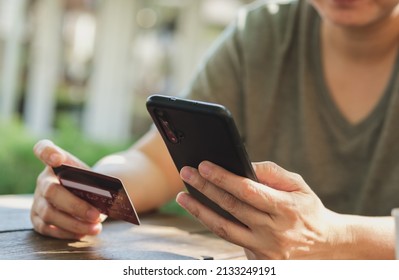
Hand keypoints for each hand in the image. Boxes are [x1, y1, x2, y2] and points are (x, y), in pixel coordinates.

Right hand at [31, 139, 102, 239]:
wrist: (90, 194)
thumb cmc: (93, 183)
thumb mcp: (96, 177)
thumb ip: (96, 183)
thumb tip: (101, 200)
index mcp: (56, 162)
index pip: (43, 148)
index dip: (47, 153)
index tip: (58, 159)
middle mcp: (43, 179)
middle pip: (52, 190)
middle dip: (75, 205)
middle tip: (96, 215)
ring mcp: (38, 199)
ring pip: (49, 213)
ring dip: (74, 224)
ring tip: (96, 228)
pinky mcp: (37, 218)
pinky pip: (47, 228)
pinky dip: (66, 233)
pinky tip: (83, 234)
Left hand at [176, 161, 344, 258]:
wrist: (325, 246)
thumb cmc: (308, 210)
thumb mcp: (299, 186)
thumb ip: (272, 173)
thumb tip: (244, 165)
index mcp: (286, 208)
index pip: (247, 190)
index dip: (223, 177)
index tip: (204, 165)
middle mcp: (274, 231)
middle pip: (231, 207)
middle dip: (205, 188)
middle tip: (186, 173)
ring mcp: (265, 249)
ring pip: (224, 228)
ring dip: (200, 211)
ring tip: (183, 197)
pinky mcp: (259, 260)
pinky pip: (230, 240)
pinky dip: (214, 224)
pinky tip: (201, 212)